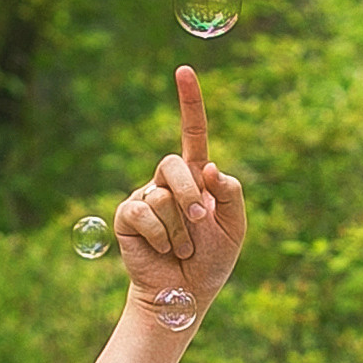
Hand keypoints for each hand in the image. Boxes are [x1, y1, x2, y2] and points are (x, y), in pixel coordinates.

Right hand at [113, 66, 247, 327]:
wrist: (184, 293)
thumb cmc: (211, 261)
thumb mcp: (235, 227)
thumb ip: (230, 195)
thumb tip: (209, 167)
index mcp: (197, 178)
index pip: (193, 132)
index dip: (189, 102)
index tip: (184, 70)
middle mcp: (169, 182)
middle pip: (174, 164)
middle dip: (190, 196)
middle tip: (199, 225)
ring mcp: (145, 196)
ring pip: (161, 194)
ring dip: (179, 229)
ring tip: (182, 250)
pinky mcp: (128, 216)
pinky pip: (142, 211)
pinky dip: (160, 235)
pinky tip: (163, 250)